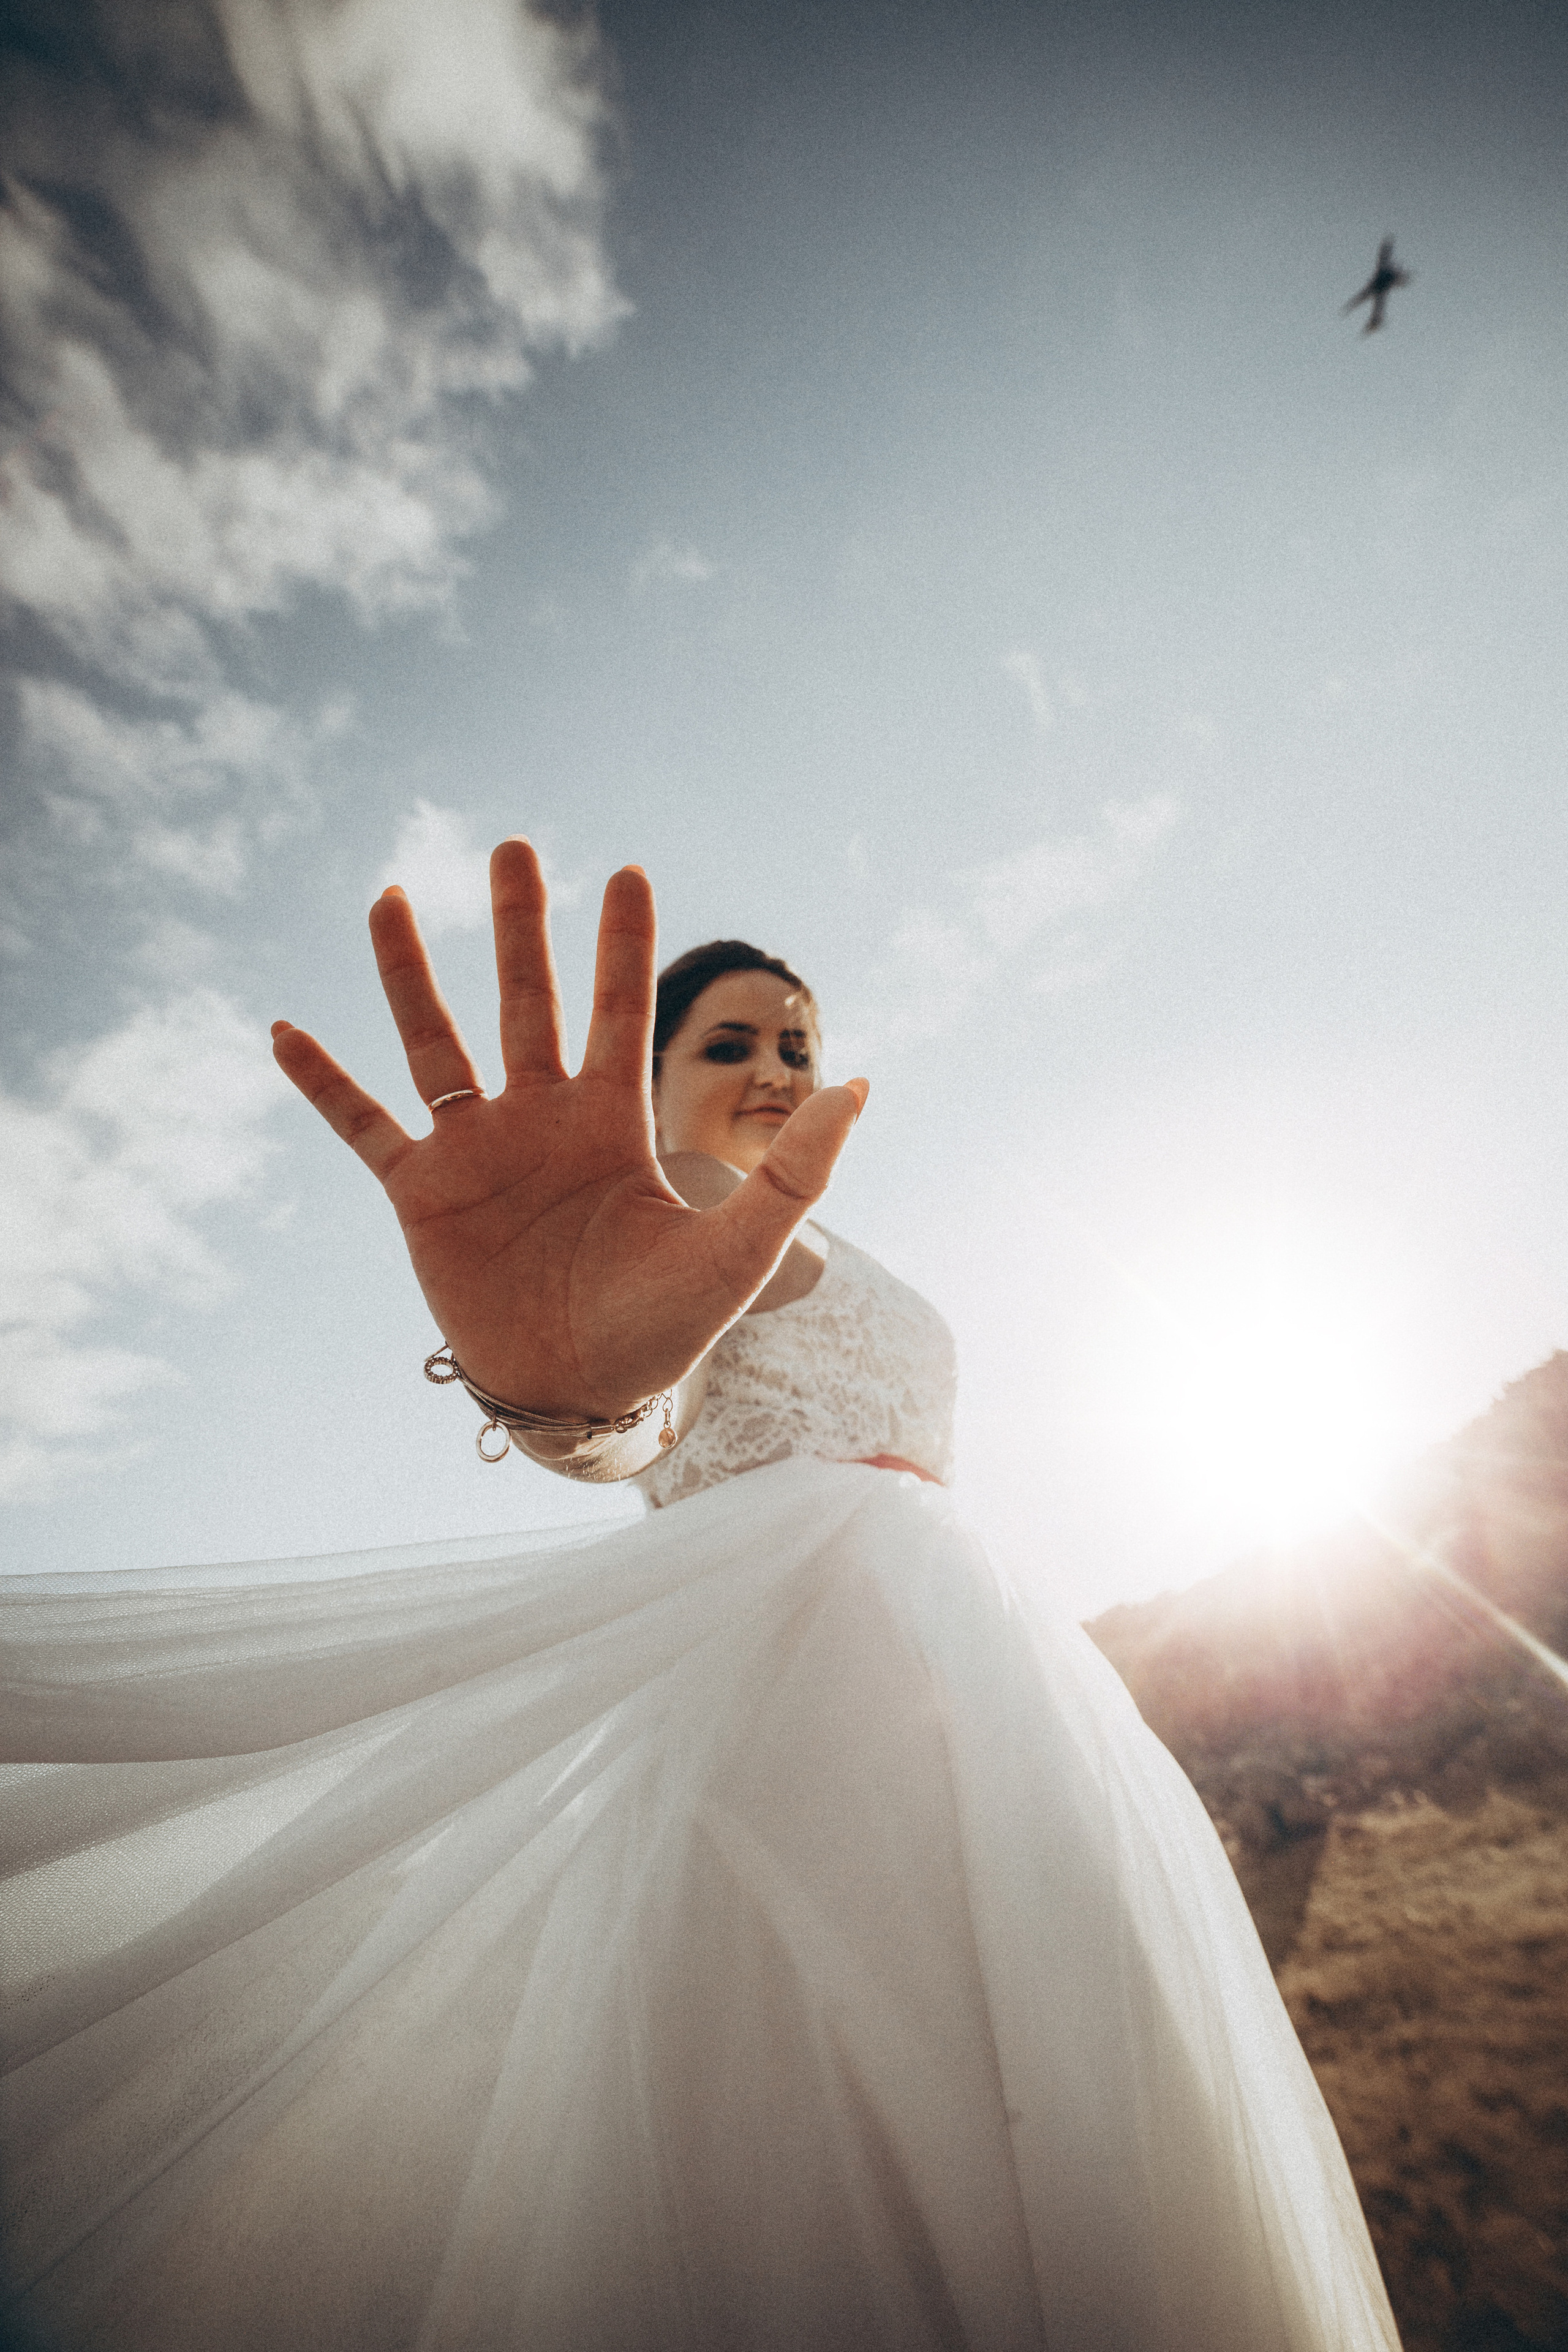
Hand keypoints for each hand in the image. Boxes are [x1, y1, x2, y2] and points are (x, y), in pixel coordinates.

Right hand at [272, 840, 866, 1419]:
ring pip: (435, 1041)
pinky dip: (324, 1081)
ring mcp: (477, 1152)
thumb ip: (797, 1171)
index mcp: (611, 1122)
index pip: (616, 1010)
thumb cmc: (665, 1330)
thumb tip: (860, 1086)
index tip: (628, 870)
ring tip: (385, 894)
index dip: (621, 943)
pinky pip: (362, 1125)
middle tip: (510, 847)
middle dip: (517, 925)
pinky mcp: (420, 1194)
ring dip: (408, 971)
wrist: (582, 1396)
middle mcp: (540, 1120)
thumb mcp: (742, 1252)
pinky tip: (285, 1028)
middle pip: (525, 1001)